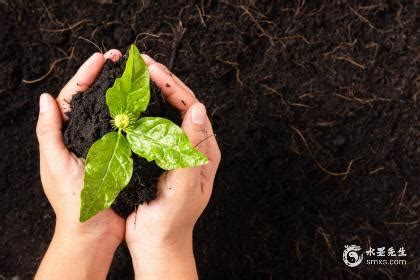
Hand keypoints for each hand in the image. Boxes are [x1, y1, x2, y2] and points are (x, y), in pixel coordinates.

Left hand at [36, 50, 124, 279]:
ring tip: (135, 75)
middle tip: (121, 60)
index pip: (75, 98)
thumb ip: (49, 133)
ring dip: (122, 92)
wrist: (95, 229)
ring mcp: (106, 144)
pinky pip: (129, 130)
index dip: (86, 76)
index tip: (101, 58)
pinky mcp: (123, 155)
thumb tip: (45, 99)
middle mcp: (87, 136)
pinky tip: (146, 103)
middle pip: (95, 99)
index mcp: (68, 135)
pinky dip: (136, 115)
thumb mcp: (56, 165)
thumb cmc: (72, 201)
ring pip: (113, 112)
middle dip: (106, 77)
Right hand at [125, 55, 220, 278]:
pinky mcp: (157, 156)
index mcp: (204, 150)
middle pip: (179, 106)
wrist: (156, 241)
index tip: (153, 69)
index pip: (191, 108)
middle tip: (142, 62)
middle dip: (162, 82)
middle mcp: (191, 146)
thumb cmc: (173, 219)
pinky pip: (150, 127)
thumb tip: (198, 108)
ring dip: (151, 93)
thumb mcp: (185, 184)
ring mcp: (174, 149)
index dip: (173, 86)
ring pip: (164, 113)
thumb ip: (191, 148)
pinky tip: (128, 101)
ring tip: (135, 74)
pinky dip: (140, 111)